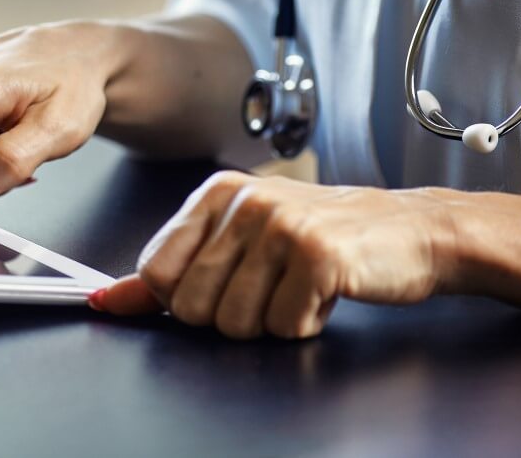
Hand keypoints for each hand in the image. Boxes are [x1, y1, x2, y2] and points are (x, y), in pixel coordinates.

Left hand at [90, 171, 461, 338]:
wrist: (413, 231)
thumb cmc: (324, 238)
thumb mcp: (240, 242)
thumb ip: (170, 272)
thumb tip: (107, 300)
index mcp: (215, 194)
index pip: (155, 274)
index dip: (183, 300)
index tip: (223, 288)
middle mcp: (243, 203)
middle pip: (190, 307)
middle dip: (231, 316)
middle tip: (270, 288)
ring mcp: (281, 226)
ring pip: (235, 323)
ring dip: (272, 321)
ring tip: (298, 287)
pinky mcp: (318, 255)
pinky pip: (285, 326)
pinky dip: (307, 323)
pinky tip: (325, 292)